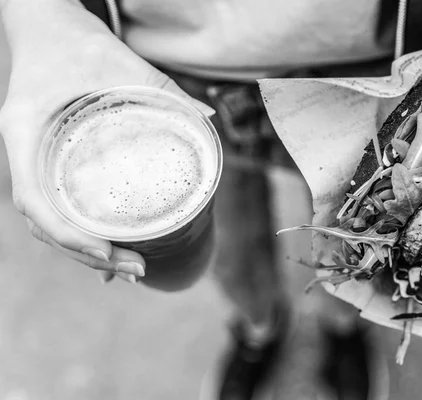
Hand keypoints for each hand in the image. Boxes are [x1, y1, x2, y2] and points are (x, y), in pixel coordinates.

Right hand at [0, 0, 211, 282]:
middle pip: (45, 222)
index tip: (110, 253)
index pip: (35, 202)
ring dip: (85, 249)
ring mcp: (32, 159)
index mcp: (26, 132)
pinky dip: (81, 230)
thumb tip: (207, 121)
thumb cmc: (74, 39)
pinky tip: (109, 245)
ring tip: (130, 267)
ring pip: (49, 219)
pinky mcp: (46, 159)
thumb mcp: (116, 61)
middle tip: (137, 269)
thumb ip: (163, 88)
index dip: (69, 237)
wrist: (44, 24)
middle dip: (87, 254)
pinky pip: (57, 203)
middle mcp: (24, 153)